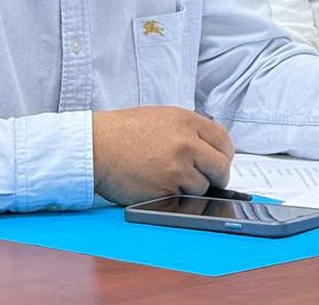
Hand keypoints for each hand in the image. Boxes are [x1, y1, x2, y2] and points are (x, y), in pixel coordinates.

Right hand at [92, 106, 233, 205]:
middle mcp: (186, 143)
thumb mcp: (159, 117)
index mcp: (186, 120)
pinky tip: (159, 187)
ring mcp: (178, 168)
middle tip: (204, 179)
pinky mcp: (166, 189)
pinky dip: (175, 198)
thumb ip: (187, 131)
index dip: (223, 156)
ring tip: (168, 179)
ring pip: (203, 187)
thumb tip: (209, 150)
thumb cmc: (120, 132)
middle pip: (222, 168)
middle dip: (216, 177)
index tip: (218, 162)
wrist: (94, 147)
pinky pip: (184, 200)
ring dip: (191, 188)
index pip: (224, 141)